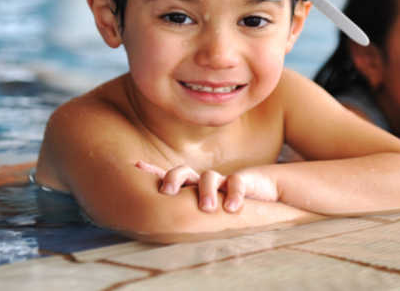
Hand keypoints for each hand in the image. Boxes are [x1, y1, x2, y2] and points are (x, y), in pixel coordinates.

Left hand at [135, 161, 277, 212]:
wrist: (262, 191)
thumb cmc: (228, 205)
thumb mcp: (206, 213)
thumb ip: (188, 218)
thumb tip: (165, 234)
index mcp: (190, 188)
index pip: (169, 178)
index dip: (152, 171)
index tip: (137, 166)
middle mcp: (202, 181)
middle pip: (182, 172)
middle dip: (173, 179)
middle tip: (167, 192)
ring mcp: (221, 180)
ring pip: (208, 178)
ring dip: (206, 192)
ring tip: (207, 208)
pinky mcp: (241, 182)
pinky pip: (237, 183)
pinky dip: (235, 194)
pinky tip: (232, 208)